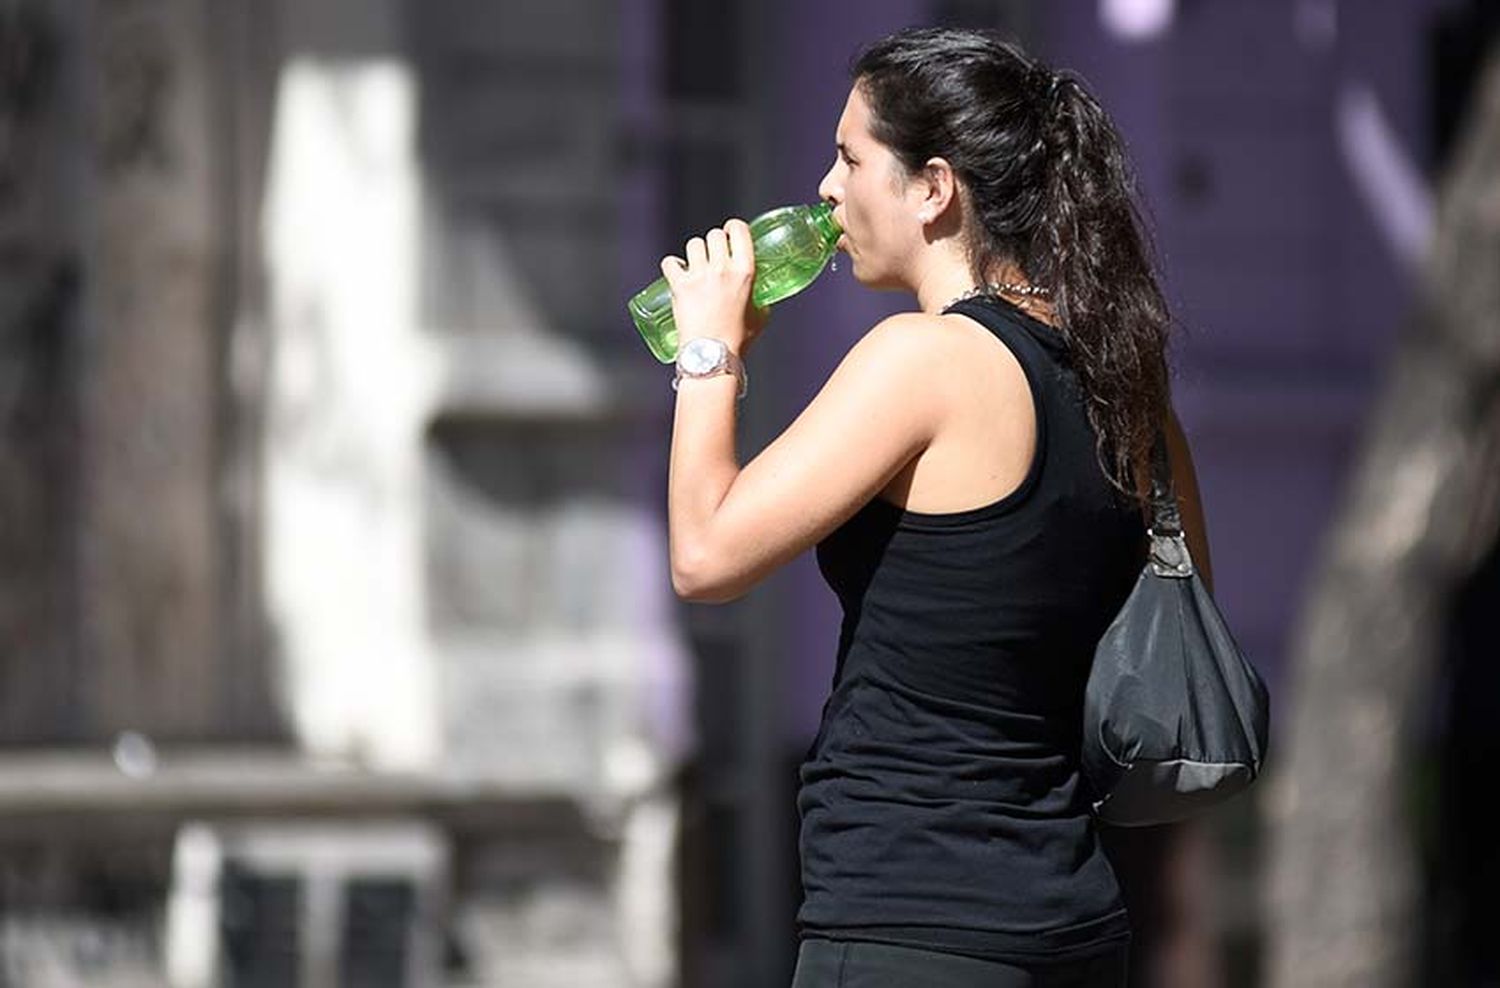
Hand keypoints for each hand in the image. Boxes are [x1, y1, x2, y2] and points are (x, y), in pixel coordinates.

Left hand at [660, 218, 769, 360]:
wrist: (712, 356)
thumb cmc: (736, 341)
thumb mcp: (759, 318)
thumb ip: (761, 303)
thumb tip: (762, 301)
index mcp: (745, 272)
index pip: (739, 231)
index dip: (733, 227)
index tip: (730, 232)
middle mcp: (722, 269)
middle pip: (714, 235)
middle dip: (713, 242)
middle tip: (712, 255)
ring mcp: (699, 276)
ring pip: (693, 244)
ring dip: (694, 252)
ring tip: (695, 265)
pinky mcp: (679, 286)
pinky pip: (670, 262)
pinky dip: (672, 265)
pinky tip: (676, 272)